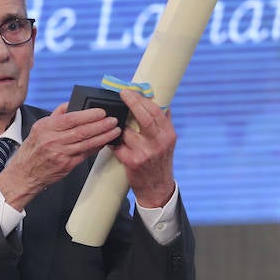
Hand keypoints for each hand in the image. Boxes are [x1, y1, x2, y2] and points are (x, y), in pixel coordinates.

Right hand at [0, 103, 120, 210]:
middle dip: (101, 125)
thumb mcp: (39, 128)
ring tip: (115, 130)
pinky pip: (86, 154)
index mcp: (46, 128)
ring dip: (104, 136)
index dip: (89, 115)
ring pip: (87, 143)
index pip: (71, 118)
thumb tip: (71, 105)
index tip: (101, 112)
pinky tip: (105, 142)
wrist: (24, 174)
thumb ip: (56, 116)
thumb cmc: (32, 150)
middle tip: (113, 120)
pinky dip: (97, 147)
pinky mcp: (67, 165)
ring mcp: (61, 154)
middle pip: (82, 131)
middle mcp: (53, 141)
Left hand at [111, 89, 176, 207]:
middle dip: (132, 102)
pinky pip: (117, 145)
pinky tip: (112, 141)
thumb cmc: (159, 161)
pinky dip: (113, 142)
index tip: (131, 91)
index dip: (142, 99)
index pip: (156, 111)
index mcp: (168, 134)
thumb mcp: (167, 142)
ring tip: (115, 124)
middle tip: (122, 93)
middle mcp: (159, 142)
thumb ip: (163, 123)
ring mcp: (146, 152)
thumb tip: (160, 101)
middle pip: (144, 117)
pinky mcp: (132, 161)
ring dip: (119, 126)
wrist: (157, 188)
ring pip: (127, 131)